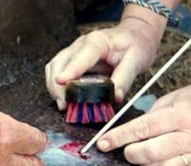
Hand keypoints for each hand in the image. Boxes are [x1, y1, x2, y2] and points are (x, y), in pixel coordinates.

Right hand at [44, 17, 164, 109]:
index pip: (80, 57)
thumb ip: (125, 78)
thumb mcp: (136, 60)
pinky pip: (58, 72)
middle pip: (59, 63)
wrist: (135, 36)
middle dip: (57, 85)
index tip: (61, 81)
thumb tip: (115, 96)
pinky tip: (65, 98)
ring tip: (64, 104)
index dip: (69, 70)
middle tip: (65, 104)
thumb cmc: (135, 45)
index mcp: (97, 42)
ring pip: (54, 67)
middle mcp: (81, 45)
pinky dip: (58, 86)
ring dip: (54, 87)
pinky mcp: (73, 60)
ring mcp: (74, 52)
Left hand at [95, 78, 190, 165]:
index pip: (143, 128)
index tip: (103, 143)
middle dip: (131, 154)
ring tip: (146, 157)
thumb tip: (126, 134)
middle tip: (128, 150)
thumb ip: (150, 117)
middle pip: (151, 154)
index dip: (119, 137)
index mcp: (181, 115)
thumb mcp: (173, 98)